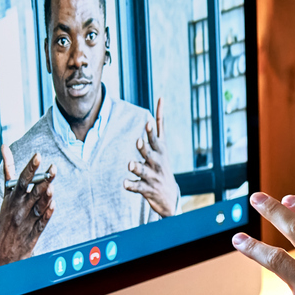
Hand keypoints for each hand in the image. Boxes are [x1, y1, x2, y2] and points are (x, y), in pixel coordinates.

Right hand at [0, 147, 54, 267]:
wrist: (3, 252)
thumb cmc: (7, 217)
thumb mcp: (6, 194)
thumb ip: (9, 171)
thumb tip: (4, 147)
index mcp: (12, 198)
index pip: (21, 180)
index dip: (30, 168)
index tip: (38, 156)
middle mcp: (19, 208)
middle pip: (32, 192)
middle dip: (42, 180)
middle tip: (53, 168)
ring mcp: (27, 220)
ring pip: (38, 206)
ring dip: (45, 196)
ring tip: (51, 186)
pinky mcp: (34, 232)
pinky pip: (42, 222)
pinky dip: (47, 213)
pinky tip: (53, 204)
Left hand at [125, 97, 179, 216]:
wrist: (169, 196)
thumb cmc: (162, 164)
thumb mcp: (163, 144)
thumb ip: (159, 123)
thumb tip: (160, 98)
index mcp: (160, 150)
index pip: (156, 138)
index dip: (151, 132)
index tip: (148, 122)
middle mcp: (157, 162)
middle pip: (150, 153)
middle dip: (144, 147)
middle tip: (139, 141)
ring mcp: (152, 176)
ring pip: (143, 170)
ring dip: (137, 166)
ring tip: (130, 164)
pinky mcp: (147, 188)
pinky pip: (138, 187)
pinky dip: (131, 185)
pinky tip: (125, 183)